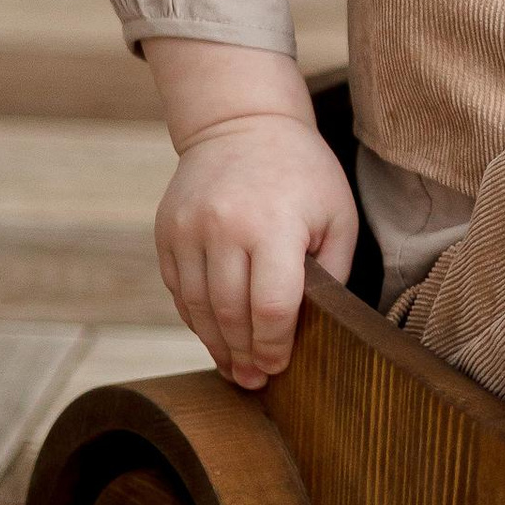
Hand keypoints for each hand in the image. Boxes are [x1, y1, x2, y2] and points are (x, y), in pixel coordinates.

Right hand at [155, 112, 356, 388]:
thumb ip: (332, 271)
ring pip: (197, 307)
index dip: (274, 346)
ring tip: (234, 367)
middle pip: (229, 314)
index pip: (270, 307)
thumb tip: (316, 327)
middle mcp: (224, 227)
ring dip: (216, 344)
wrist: (241, 123)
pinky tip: (214, 333)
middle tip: (255, 381)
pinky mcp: (166, 230)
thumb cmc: (302, 173)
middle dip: (244, 355)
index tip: (280, 366)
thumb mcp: (337, 215)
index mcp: (274, 225)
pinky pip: (178, 289)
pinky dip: (195, 317)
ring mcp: (188, 228)